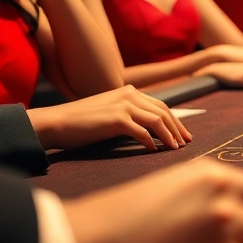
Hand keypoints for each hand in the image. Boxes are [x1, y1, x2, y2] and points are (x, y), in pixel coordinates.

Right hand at [26, 85, 190, 150]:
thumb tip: (150, 131)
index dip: (175, 120)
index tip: (183, 134)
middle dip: (178, 128)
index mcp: (129, 92)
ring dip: (169, 136)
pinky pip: (142, 132)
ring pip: (157, 120)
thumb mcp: (110, 113)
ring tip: (175, 149)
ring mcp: (123, 105)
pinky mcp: (116, 119)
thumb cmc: (81, 123)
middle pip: (164, 111)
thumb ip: (129, 116)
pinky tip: (154, 150)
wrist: (56, 123)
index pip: (161, 105)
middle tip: (186, 143)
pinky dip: (151, 142)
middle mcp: (129, 94)